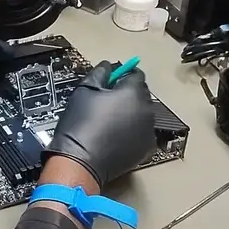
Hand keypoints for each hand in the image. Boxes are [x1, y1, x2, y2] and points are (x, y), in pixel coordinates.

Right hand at [44, 61, 156, 188]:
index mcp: (133, 92)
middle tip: (106, 103)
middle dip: (127, 94)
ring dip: (131, 113)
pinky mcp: (146, 149)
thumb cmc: (80, 125)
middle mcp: (146, 110)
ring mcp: (148, 131)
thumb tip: (108, 66)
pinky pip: (141, 133)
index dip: (122, 76)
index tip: (111, 82)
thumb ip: (100, 73)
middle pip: (141, 94)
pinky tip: (115, 136)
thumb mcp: (84, 90)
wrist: (80, 162)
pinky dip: (132, 131)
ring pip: (142, 114)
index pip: (136, 74)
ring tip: (109, 121)